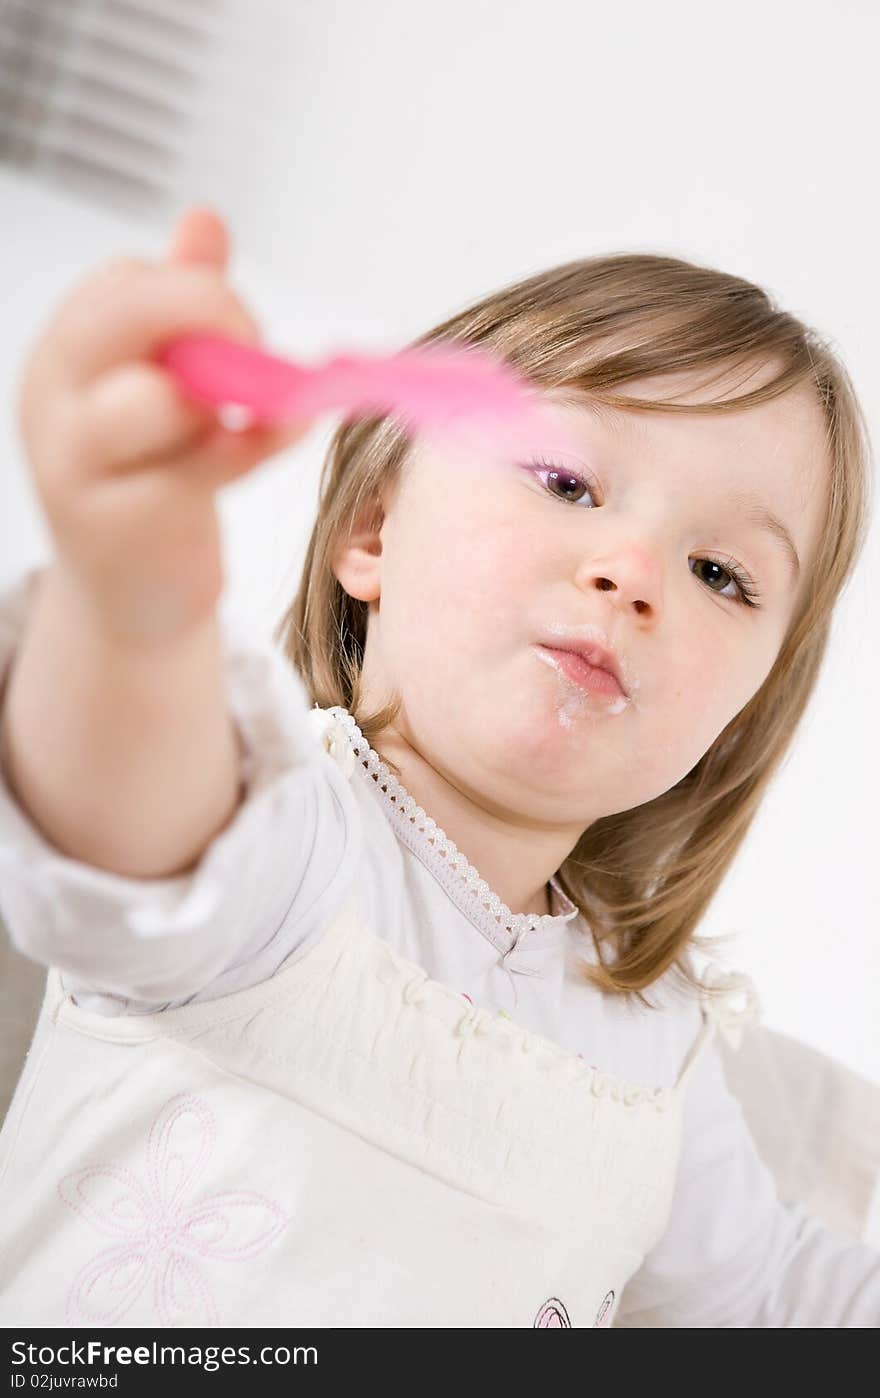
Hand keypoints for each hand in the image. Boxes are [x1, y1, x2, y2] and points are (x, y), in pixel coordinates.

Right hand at [17, 206, 308, 645]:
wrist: (131, 596)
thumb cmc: (149, 480)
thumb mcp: (157, 385)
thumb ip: (179, 306)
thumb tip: (204, 218)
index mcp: (62, 358)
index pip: (122, 283)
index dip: (195, 291)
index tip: (241, 328)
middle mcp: (54, 406)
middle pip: (122, 316)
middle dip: (208, 312)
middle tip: (254, 347)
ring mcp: (79, 470)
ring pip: (159, 398)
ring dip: (232, 397)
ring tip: (266, 413)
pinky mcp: (123, 528)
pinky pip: (201, 468)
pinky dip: (257, 445)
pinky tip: (284, 434)